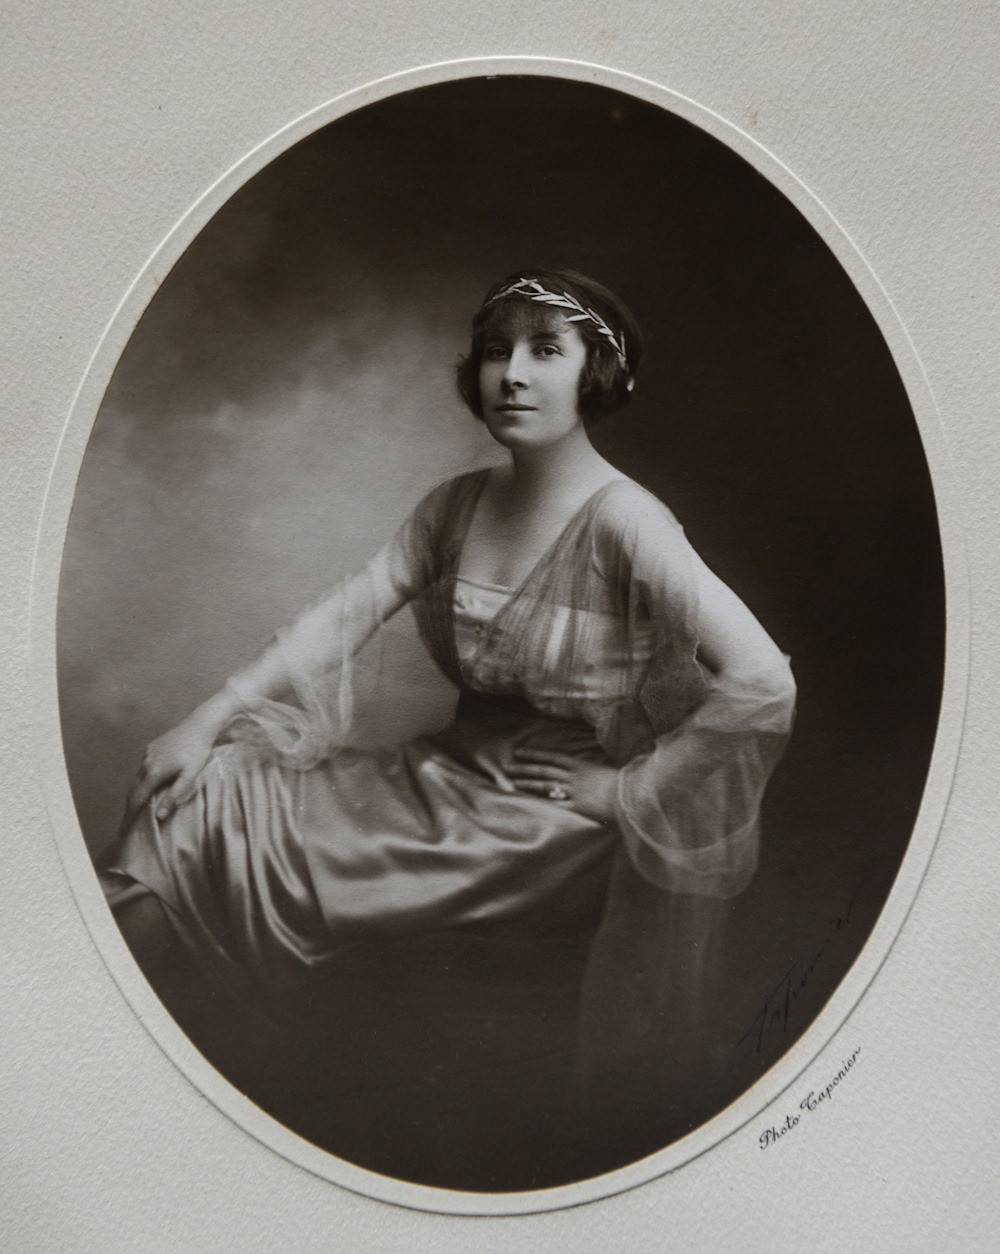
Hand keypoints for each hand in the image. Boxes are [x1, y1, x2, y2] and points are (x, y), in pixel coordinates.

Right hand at [119, 704, 223, 834]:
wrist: (199, 725)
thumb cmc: (198, 751)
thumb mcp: (190, 775)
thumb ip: (175, 795)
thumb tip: (159, 816)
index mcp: (153, 773)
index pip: (136, 800)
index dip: (129, 816)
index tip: (123, 831)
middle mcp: (146, 763)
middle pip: (132, 790)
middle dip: (128, 808)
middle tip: (125, 824)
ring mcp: (147, 754)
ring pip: (137, 778)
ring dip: (134, 794)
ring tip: (134, 808)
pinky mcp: (152, 747)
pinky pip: (142, 768)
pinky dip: (141, 781)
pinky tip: (145, 786)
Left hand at [508, 747, 618, 822]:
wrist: (632, 794)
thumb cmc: (624, 780)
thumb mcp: (605, 769)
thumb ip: (591, 768)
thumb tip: (585, 768)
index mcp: (581, 765)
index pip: (552, 758)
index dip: (534, 754)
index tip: (519, 752)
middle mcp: (573, 777)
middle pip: (544, 771)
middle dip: (525, 768)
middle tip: (507, 767)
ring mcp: (574, 792)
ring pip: (546, 787)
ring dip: (528, 784)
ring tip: (512, 782)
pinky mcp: (578, 807)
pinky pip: (557, 805)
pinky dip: (543, 804)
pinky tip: (530, 804)